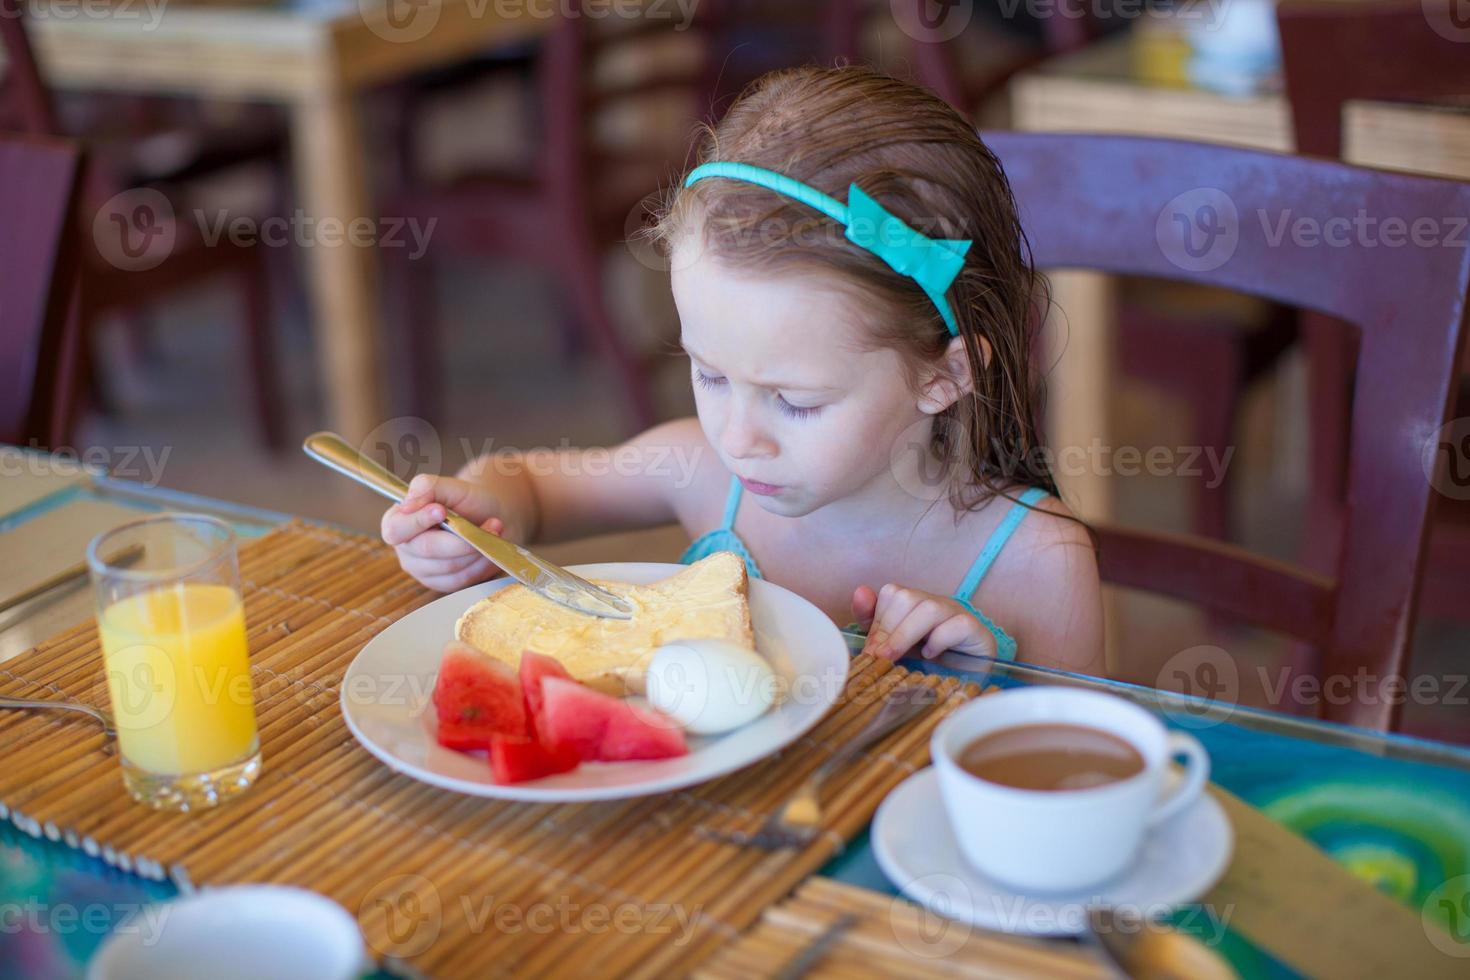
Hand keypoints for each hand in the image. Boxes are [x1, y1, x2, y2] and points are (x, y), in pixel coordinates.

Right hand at [381, 473, 506, 592]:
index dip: (418, 521)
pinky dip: (481, 563)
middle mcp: (405, 549)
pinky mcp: (441, 583)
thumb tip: (408, 503)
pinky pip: (462, 579)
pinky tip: (489, 548)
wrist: (488, 516)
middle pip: (427, 550)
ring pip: (449, 566)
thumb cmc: (466, 500)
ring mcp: (421, 570)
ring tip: (494, 531)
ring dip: (476, 549)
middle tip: (491, 523)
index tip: (441, 511)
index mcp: (396, 521)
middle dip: (460, 538)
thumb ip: (426, 487)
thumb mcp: (450, 486)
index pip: (396, 529)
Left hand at [850, 584, 995, 661]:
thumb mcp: (896, 647)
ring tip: (895, 657)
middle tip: (880, 656)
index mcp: (915, 604)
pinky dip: (940, 639)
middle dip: (889, 628)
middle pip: (907, 597)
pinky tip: (930, 655)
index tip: (871, 649)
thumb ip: (875, 625)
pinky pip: (958, 625)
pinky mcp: (975, 630)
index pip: (892, 593)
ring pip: (930, 609)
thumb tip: (860, 592)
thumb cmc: (929, 662)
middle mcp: (936, 603)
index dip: (877, 620)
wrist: (967, 679)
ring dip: (906, 634)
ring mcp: (957, 614)